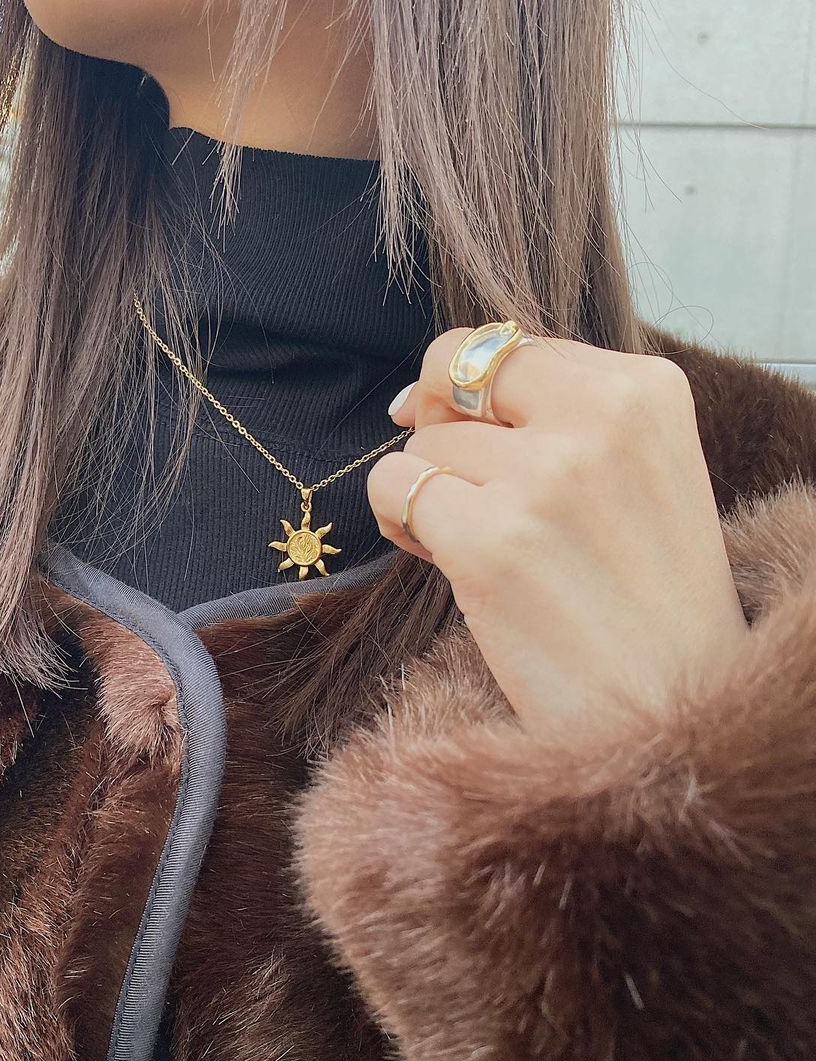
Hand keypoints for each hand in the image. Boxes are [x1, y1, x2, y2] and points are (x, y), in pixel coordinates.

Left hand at [368, 330, 749, 733]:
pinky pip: (393, 489)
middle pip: (457, 384)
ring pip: (422, 445)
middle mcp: (599, 420)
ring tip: (472, 544)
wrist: (671, 708)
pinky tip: (438, 557)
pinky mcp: (491, 543)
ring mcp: (544, 480)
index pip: (507, 347)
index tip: (464, 429)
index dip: (465, 389)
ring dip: (426, 493)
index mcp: (646, 390)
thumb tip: (427, 390)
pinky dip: (397, 522)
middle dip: (442, 435)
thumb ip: (559, 415)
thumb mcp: (640, 472)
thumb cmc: (645, 599)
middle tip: (466, 492)